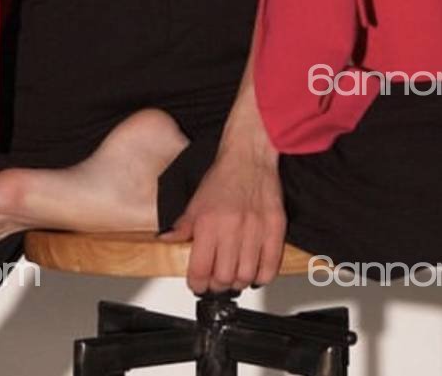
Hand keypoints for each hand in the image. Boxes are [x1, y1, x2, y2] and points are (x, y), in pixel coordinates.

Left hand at [156, 144, 286, 294]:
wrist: (250, 156)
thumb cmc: (224, 176)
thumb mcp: (196, 201)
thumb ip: (182, 226)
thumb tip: (166, 241)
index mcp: (208, 223)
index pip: (200, 270)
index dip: (197, 285)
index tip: (198, 285)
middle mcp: (232, 229)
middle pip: (223, 279)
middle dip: (217, 285)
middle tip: (216, 281)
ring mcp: (256, 230)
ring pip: (246, 276)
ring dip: (238, 282)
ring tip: (234, 276)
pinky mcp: (275, 229)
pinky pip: (270, 267)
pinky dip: (262, 277)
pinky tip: (255, 272)